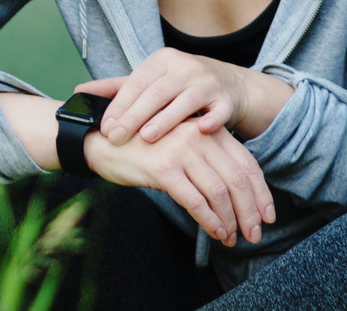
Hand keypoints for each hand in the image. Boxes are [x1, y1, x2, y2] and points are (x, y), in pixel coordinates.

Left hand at [76, 48, 253, 144]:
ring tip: (147, 137)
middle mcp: (184, 67)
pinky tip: (201, 132)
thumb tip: (79, 91)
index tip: (105, 128)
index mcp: (161, 61)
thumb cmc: (177, 85)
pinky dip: (211, 120)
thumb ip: (115, 88)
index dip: (119, 107)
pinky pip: (219, 111)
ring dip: (166, 120)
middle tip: (117, 138)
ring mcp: (208, 81)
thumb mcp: (148, 81)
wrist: (227, 83)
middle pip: (156, 93)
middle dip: (134, 117)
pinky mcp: (227, 98)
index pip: (135, 84)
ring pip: (185, 101)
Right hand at [84, 121, 275, 245]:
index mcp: (206, 129)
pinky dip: (210, 221)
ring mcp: (180, 151)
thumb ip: (206, 158)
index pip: (246, 162)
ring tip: (232, 238)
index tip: (266, 214)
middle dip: (250, 211)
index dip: (261, 192)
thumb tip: (236, 194)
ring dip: (231, 220)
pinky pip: (196, 201)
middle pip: (237, 179)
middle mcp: (198, 137)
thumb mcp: (179, 144)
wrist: (100, 140)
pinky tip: (215, 232)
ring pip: (219, 192)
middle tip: (254, 234)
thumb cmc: (140, 145)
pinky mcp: (163, 169)